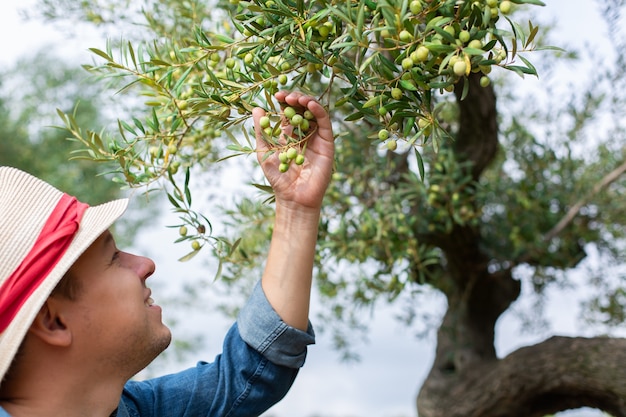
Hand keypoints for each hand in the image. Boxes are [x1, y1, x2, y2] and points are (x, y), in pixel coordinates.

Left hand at [253, 91, 334, 212]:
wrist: (294, 197)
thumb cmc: (278, 178)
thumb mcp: (264, 151)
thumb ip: (261, 131)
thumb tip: (256, 109)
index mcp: (290, 134)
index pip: (289, 111)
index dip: (283, 100)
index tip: (275, 94)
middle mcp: (305, 133)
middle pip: (302, 108)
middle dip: (294, 98)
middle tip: (285, 96)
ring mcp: (317, 137)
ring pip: (315, 112)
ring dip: (306, 101)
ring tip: (296, 98)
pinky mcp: (328, 142)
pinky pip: (325, 122)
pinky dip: (318, 110)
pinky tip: (309, 104)